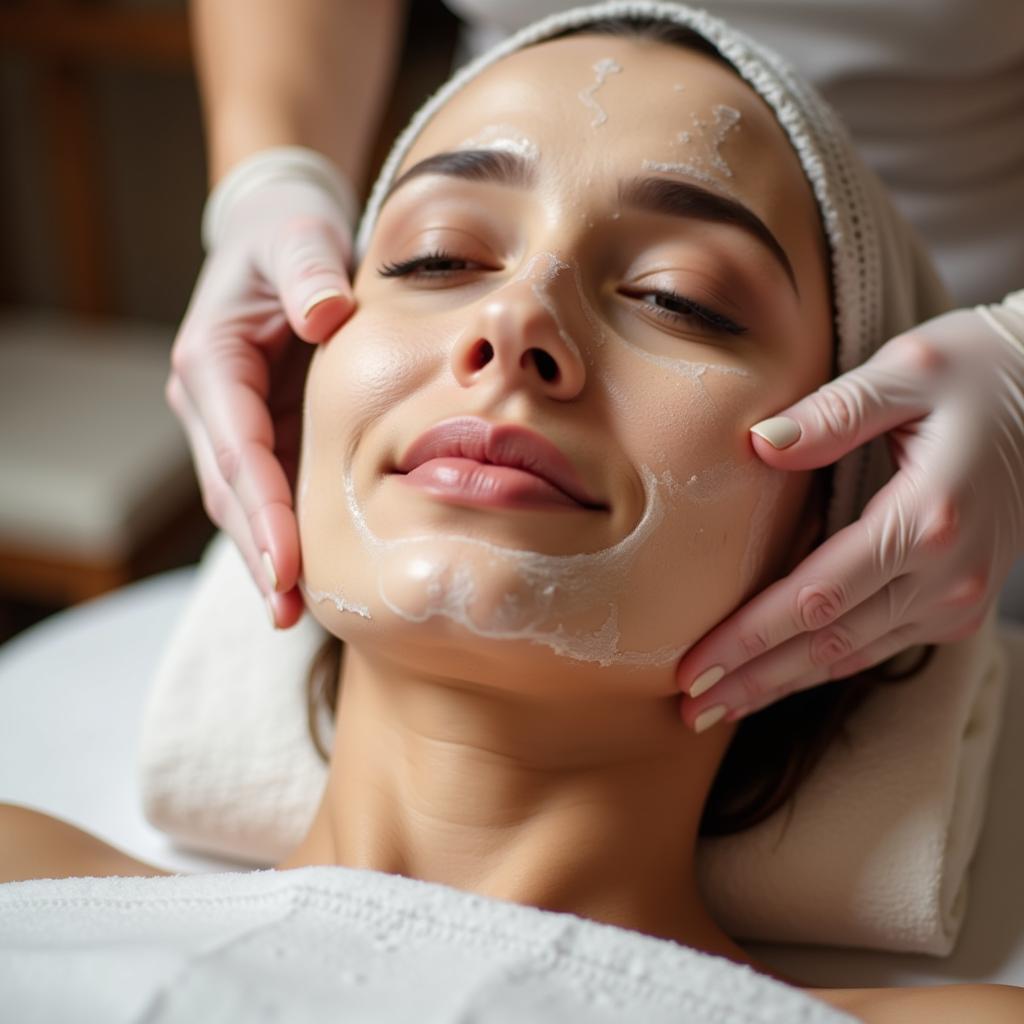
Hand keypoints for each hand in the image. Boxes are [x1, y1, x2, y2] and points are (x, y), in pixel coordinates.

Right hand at [167, 160, 354, 627]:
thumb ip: (310, 272)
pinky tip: (309, 575)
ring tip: (295, 613)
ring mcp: (234, 423)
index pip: (235, 446)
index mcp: (212, 362)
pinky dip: (286, 533)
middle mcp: (212, 402)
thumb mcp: (299, 239)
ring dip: (267, 557)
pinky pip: (271, 491)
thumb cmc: (290, 238)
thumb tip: (327, 316)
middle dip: (258, 551)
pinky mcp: (261, 432)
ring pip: (244, 502)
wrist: (279, 239)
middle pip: (230, 491)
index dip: (260, 506)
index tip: (284, 559)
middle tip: (288, 610)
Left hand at [676, 302, 1023, 729]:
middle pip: (828, 644)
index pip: (815, 597)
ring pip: (853, 656)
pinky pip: (878, 646)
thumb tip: (758, 446)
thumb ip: (833, 412)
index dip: (748, 638)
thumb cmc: (979, 373)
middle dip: (753, 680)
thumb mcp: (909, 370)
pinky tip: (779, 676)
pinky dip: (824, 666)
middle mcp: (948, 575)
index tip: (691, 667)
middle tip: (689, 709)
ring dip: (782, 684)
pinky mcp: (960, 604)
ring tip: (718, 707)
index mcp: (927, 519)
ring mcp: (959, 598)